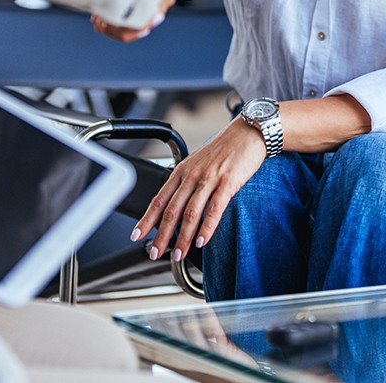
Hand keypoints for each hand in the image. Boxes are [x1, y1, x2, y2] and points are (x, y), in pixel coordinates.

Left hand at [130, 118, 265, 261]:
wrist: (248, 131)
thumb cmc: (226, 148)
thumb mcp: (199, 162)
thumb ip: (188, 182)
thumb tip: (178, 204)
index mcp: (182, 170)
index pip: (159, 199)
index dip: (146, 219)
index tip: (137, 234)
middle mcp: (192, 175)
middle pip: (171, 210)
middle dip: (161, 235)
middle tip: (155, 253)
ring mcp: (209, 179)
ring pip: (190, 213)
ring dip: (182, 237)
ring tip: (178, 254)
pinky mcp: (227, 182)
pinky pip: (214, 209)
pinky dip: (206, 227)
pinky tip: (201, 241)